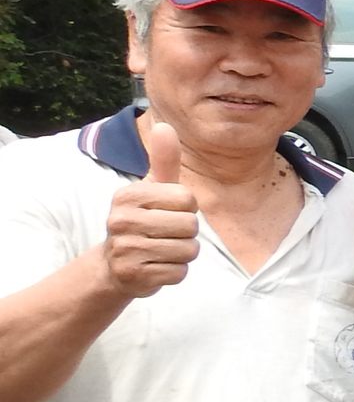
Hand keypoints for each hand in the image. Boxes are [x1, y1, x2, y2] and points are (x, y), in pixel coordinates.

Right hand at [100, 119, 200, 297]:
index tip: (168, 211)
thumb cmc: (143, 220)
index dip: (187, 207)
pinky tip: (156, 267)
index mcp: (128, 195)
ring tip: (161, 250)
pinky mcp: (132, 276)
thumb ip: (163, 161)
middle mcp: (121, 220)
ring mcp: (125, 250)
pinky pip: (179, 273)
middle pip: (191, 225)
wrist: (115, 266)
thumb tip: (165, 125)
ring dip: (183, 254)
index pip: (187, 198)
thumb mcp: (152, 189)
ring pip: (188, 251)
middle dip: (187, 233)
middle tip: (165, 235)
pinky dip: (175, 272)